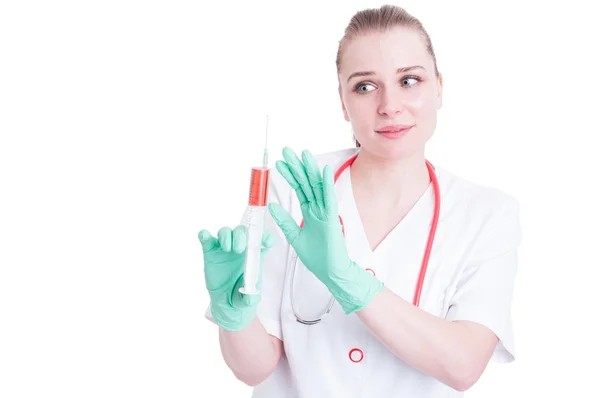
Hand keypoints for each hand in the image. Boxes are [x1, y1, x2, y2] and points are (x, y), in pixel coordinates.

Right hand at [199, 225, 274, 330]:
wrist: (226, 302)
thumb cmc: (242, 296)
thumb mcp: (249, 299)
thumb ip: (251, 297)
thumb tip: (249, 297)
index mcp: (255, 255)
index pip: (263, 239)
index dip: (266, 237)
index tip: (266, 242)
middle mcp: (241, 248)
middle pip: (242, 231)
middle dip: (241, 236)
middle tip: (239, 250)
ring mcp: (225, 248)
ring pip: (226, 231)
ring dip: (226, 236)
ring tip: (227, 249)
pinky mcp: (211, 252)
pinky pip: (207, 239)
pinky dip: (205, 235)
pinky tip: (205, 236)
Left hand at [267, 147, 382, 313]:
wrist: (330, 271)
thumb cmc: (317, 256)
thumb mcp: (294, 237)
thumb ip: (285, 221)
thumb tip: (272, 206)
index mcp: (310, 212)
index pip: (298, 189)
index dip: (289, 175)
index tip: (280, 164)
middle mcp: (318, 209)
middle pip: (306, 183)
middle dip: (297, 167)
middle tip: (287, 151)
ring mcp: (326, 212)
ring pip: (316, 186)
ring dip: (309, 169)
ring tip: (302, 154)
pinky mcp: (332, 219)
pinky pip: (329, 199)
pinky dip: (327, 184)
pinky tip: (324, 171)